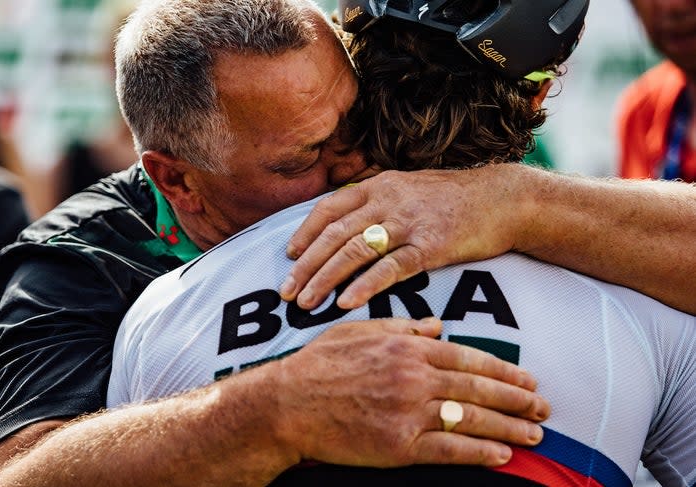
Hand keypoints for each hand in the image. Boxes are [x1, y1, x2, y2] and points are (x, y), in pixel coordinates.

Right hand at [273, 317, 548, 467]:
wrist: (288, 403)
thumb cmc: (320, 364)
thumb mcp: (359, 330)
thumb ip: (403, 327)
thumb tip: (438, 326)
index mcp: (407, 348)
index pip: (468, 357)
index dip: (503, 370)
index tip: (527, 379)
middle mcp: (414, 377)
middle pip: (478, 388)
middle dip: (516, 399)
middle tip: (543, 407)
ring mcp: (408, 412)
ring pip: (471, 419)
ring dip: (508, 428)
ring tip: (535, 435)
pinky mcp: (398, 446)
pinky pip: (448, 450)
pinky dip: (478, 453)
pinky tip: (502, 456)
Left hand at [280, 166, 529, 309]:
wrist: (501, 199)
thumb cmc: (453, 199)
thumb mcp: (408, 189)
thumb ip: (377, 202)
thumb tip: (347, 224)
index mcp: (377, 185)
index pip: (328, 208)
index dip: (305, 234)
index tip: (290, 257)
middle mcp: (387, 200)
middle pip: (334, 234)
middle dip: (306, 265)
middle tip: (285, 291)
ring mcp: (408, 222)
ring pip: (354, 252)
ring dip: (325, 279)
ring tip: (305, 304)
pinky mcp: (430, 246)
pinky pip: (390, 269)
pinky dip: (365, 287)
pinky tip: (346, 303)